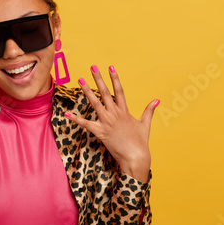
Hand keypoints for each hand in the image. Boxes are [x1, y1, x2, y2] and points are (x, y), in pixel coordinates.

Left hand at [64, 65, 158, 182]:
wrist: (136, 157)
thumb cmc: (140, 142)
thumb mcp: (145, 124)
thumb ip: (149, 111)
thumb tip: (157, 100)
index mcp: (124, 111)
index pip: (119, 90)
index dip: (115, 78)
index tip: (110, 67)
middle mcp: (115, 114)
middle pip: (105, 92)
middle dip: (98, 79)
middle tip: (92, 67)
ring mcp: (107, 122)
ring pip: (94, 103)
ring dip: (87, 91)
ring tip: (80, 80)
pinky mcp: (100, 132)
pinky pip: (85, 124)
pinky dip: (75, 119)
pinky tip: (66, 114)